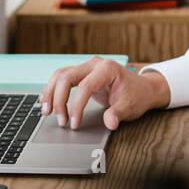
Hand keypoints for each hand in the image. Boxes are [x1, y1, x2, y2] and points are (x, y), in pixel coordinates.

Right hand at [39, 57, 169, 130]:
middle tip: (60, 120)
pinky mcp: (81, 73)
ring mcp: (86, 67)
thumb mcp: (130, 106)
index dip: (76, 106)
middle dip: (59, 99)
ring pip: (60, 75)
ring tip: (46, 112)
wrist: (142, 88)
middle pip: (66, 77)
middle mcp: (94, 64)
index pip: (85, 86)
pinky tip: (47, 101)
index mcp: (107, 69)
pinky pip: (62, 78)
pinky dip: (53, 90)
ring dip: (51, 93)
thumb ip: (118, 114)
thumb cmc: (136, 95)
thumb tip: (110, 123)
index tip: (74, 123)